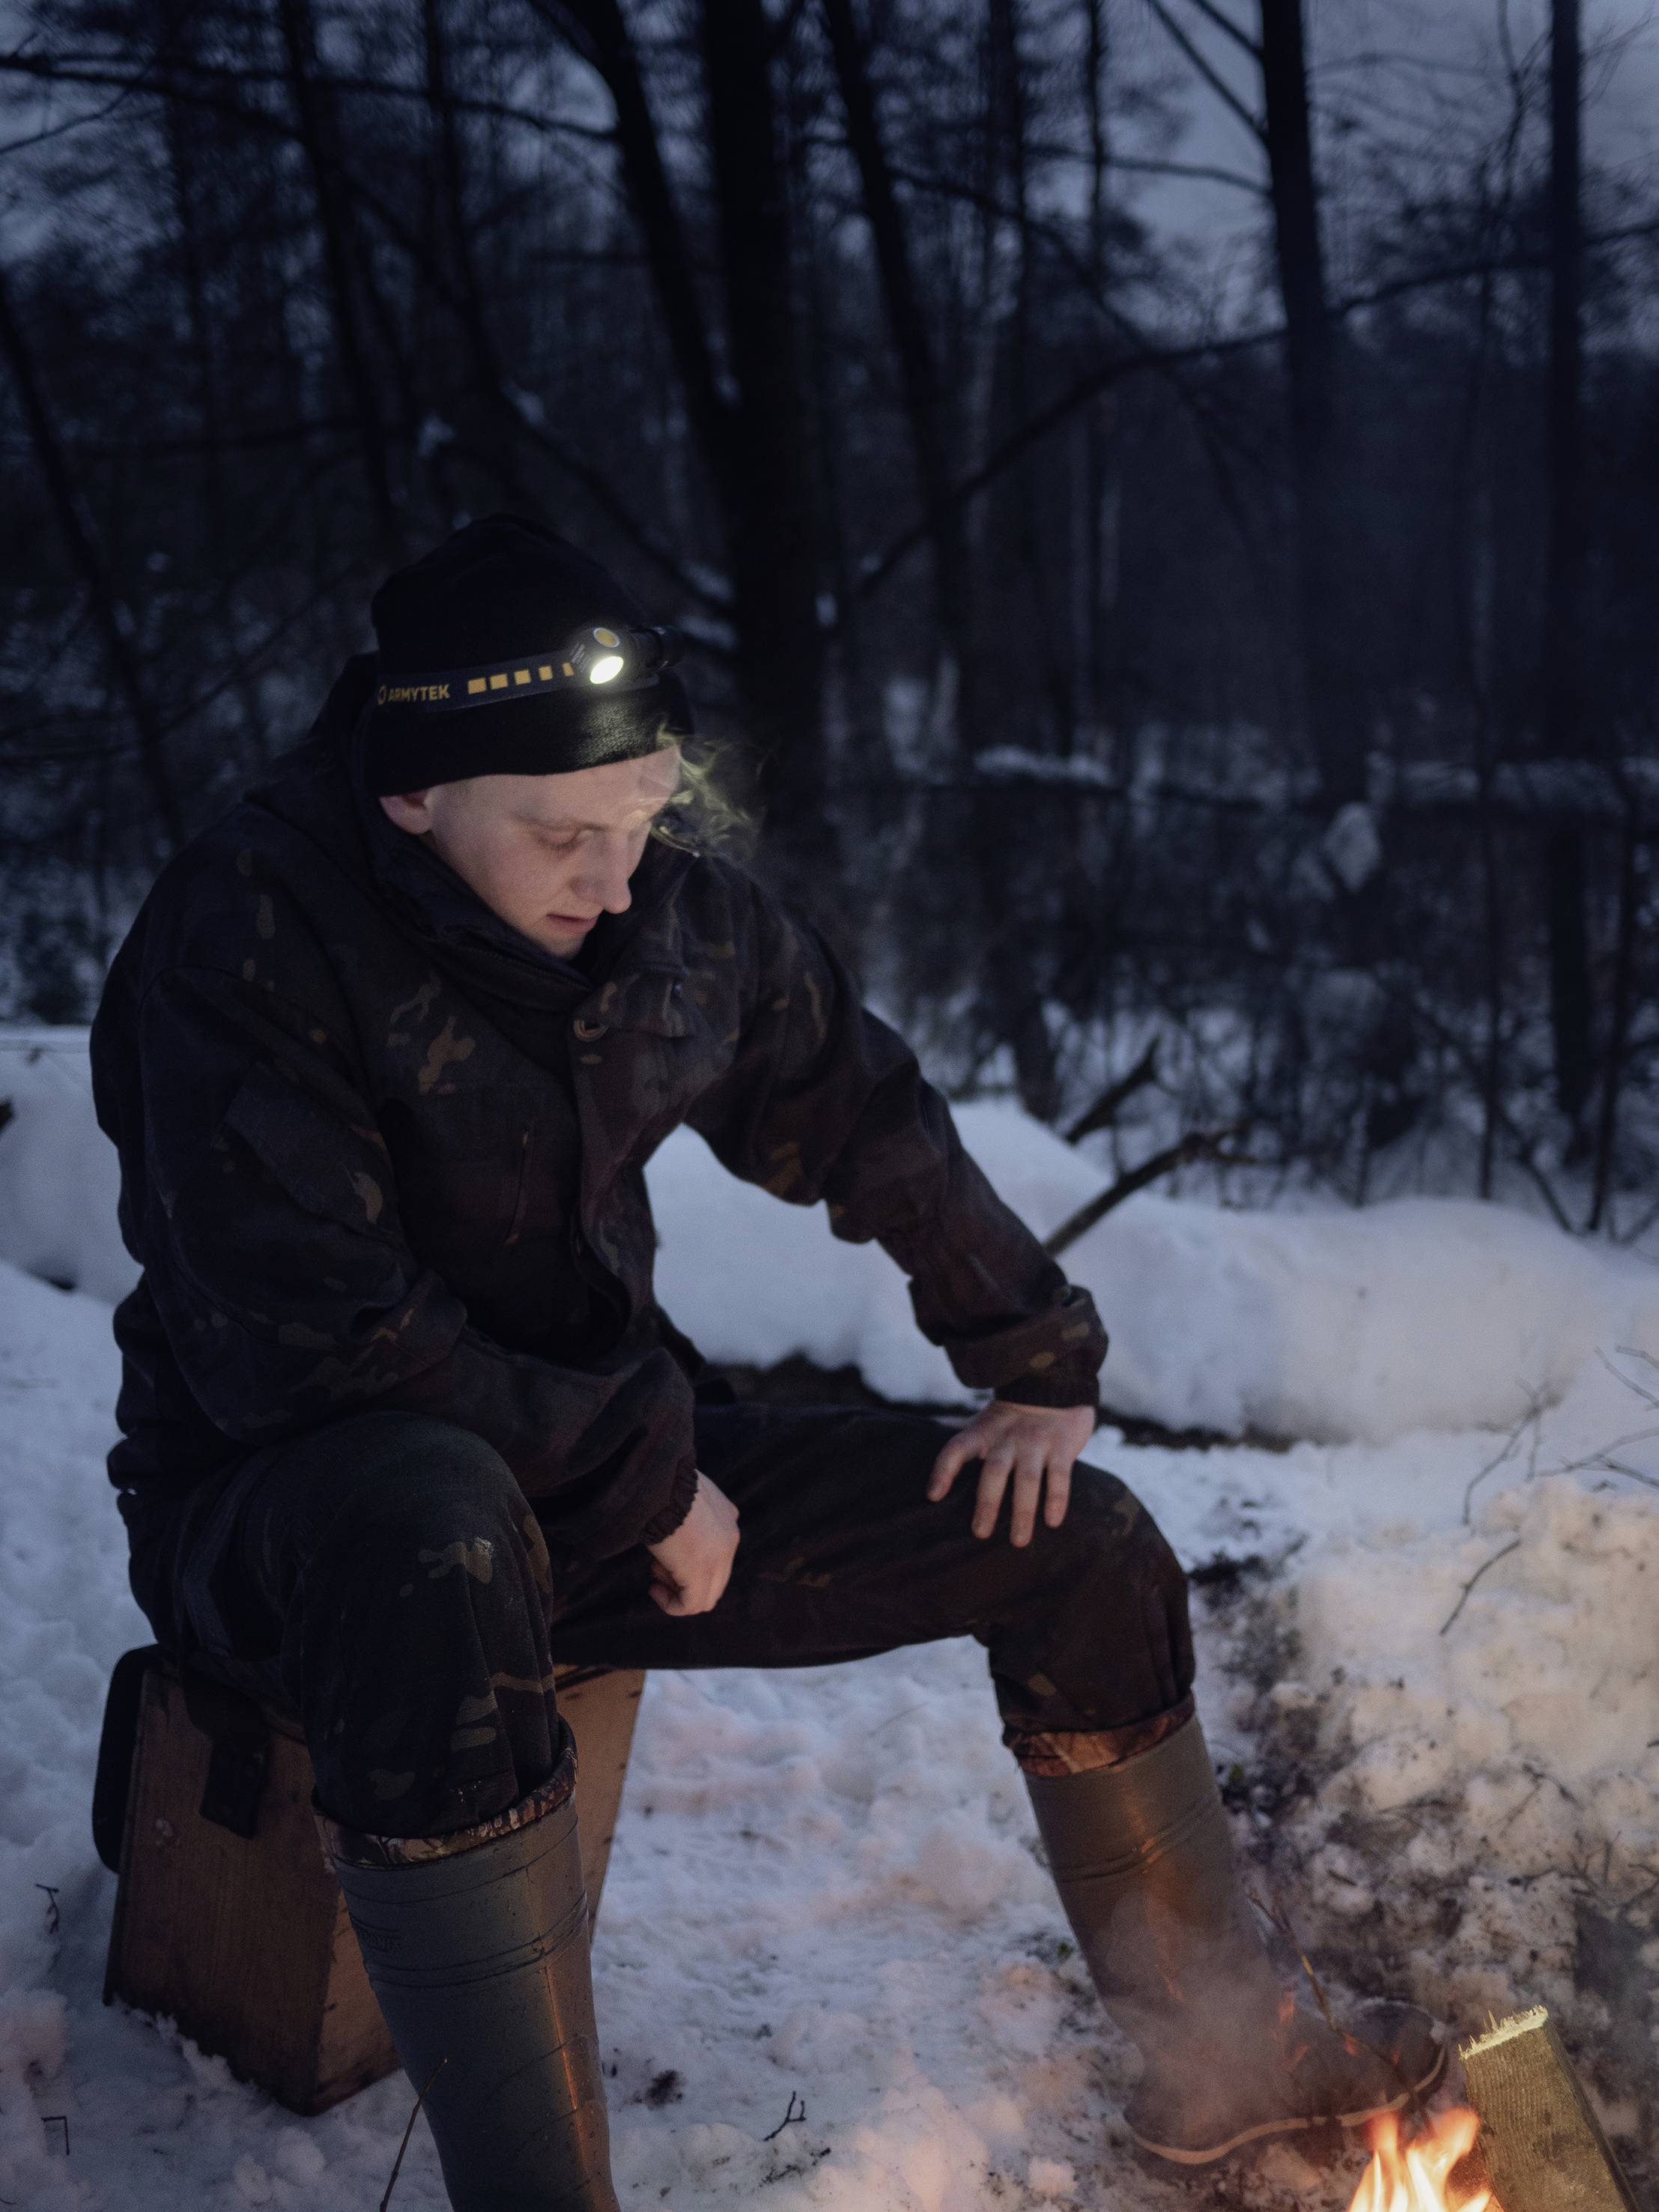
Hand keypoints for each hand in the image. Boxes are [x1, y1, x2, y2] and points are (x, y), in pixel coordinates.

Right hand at [646, 1470, 739, 1616]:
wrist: (661, 1482)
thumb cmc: (664, 1483)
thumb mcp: (685, 1494)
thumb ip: (690, 1513)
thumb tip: (676, 1530)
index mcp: (728, 1518)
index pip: (718, 1555)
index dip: (690, 1561)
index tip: (666, 1554)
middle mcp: (730, 1539)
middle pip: (715, 1579)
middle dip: (685, 1579)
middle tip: (658, 1567)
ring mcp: (719, 1558)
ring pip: (706, 1596)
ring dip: (677, 1591)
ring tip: (655, 1574)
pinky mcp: (701, 1573)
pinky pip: (691, 1605)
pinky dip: (672, 1604)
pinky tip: (654, 1590)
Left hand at [927, 1401, 1097, 1546]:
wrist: (1054, 1384)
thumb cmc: (1012, 1417)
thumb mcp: (984, 1423)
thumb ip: (965, 1442)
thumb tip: (929, 1460)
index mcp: (983, 1433)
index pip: (956, 1449)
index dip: (943, 1470)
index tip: (933, 1496)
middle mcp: (1007, 1438)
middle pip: (994, 1471)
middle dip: (987, 1503)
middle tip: (980, 1533)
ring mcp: (1035, 1442)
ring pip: (1027, 1478)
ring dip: (1023, 1511)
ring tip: (1019, 1540)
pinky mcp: (1062, 1446)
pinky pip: (1059, 1475)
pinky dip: (1057, 1499)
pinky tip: (1052, 1521)